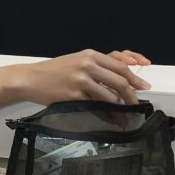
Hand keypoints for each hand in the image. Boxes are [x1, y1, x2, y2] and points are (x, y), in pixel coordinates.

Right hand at [10, 50, 151, 105]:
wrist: (30, 79)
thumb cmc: (53, 72)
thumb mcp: (76, 62)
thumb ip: (96, 68)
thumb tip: (117, 81)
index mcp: (90, 55)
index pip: (120, 66)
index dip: (135, 77)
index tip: (143, 86)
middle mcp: (87, 65)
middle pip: (120, 81)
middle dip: (132, 95)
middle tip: (137, 105)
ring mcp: (81, 80)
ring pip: (111, 95)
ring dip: (121, 108)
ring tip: (125, 116)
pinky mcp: (74, 95)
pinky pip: (97, 107)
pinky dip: (107, 115)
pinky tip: (111, 119)